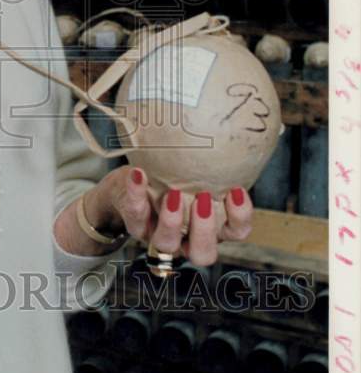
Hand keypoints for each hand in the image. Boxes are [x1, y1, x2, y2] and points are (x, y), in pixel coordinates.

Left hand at [84, 166, 253, 266]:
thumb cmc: (172, 173)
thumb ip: (216, 158)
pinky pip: (135, 216)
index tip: (236, 191)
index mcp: (211, 225)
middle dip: (206, 230)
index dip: (241, 217)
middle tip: (204, 200)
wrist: (131, 181)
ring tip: (173, 194)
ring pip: (167, 244)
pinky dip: (136, 196)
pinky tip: (138, 174)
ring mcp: (159, 235)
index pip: (236, 232)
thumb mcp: (196, 168)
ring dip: (172, 222)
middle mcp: (187, 238)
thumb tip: (240, 119)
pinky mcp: (135, 225)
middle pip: (203, 253)